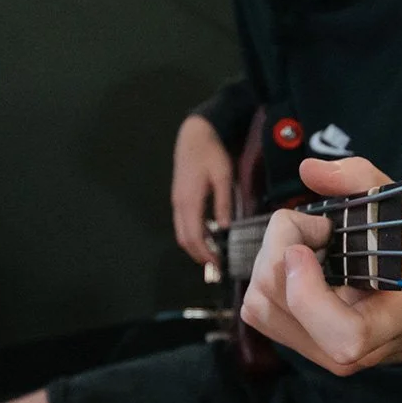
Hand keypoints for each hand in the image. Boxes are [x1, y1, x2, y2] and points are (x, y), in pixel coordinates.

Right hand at [172, 115, 232, 264]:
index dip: (204, 254)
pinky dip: (193, 235)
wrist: (195, 135)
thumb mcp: (223, 178)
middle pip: (184, 239)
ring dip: (194, 247)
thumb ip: (223, 204)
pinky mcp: (179, 198)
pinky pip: (183, 223)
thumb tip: (224, 230)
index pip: (194, 237)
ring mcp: (177, 201)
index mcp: (189, 202)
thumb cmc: (211, 154)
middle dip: (198, 255)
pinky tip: (208, 238)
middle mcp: (179, 205)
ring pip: (181, 232)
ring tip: (212, 256)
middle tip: (216, 267)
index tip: (217, 265)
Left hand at [240, 158, 401, 376]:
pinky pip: (258, 309)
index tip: (307, 248)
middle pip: (282, 310)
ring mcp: (323, 353)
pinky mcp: (298, 343)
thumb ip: (361, 181)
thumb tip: (310, 171)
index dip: (311, 295)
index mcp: (399, 321)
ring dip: (272, 259)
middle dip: (282, 249)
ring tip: (309, 242)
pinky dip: (268, 272)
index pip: (345, 338)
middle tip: (318, 228)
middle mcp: (358, 352)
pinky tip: (301, 260)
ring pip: (259, 308)